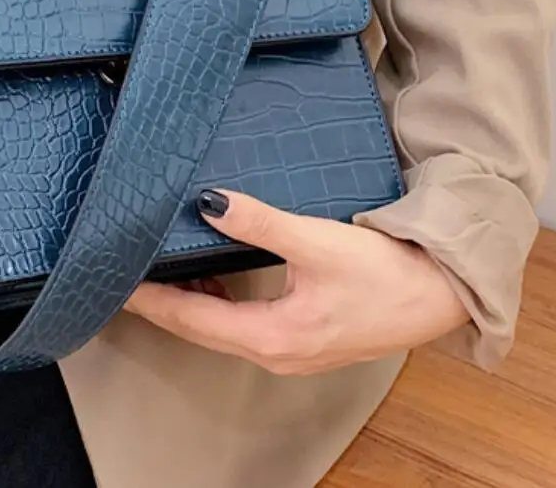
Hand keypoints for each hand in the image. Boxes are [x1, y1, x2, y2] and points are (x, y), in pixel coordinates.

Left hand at [123, 189, 469, 375]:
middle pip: (198, 328)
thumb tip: (210, 203)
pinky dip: (218, 303)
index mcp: (270, 337)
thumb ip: (259, 223)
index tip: (116, 283)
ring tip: (160, 267)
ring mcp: (289, 350)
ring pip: (220, 328)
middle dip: (161, 301)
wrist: (439, 294)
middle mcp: (274, 352)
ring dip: (189, 301)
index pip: (189, 319)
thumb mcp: (315, 242)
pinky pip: (243, 325)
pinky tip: (214, 277)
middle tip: (126, 272)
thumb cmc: (385, 274)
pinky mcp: (302, 338)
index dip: (149, 299)